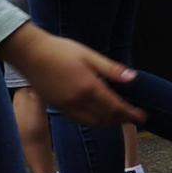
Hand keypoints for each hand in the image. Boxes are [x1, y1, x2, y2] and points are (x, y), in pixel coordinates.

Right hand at [0, 26, 142, 126]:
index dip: (130, 114)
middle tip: (133, 117)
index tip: (142, 117)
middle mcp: (78, 101)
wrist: (29, 53)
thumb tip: (133, 78)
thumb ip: (112, 70)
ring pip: (92, 122)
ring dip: (108, 122)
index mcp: (89, 87)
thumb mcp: (89, 56)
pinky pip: (79, 120)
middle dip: (121, 120)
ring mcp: (66, 106)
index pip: (116, 107)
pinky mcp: (57, 106)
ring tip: (118, 117)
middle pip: (106, 119)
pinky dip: (93, 120)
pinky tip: (97, 114)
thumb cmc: (60, 50)